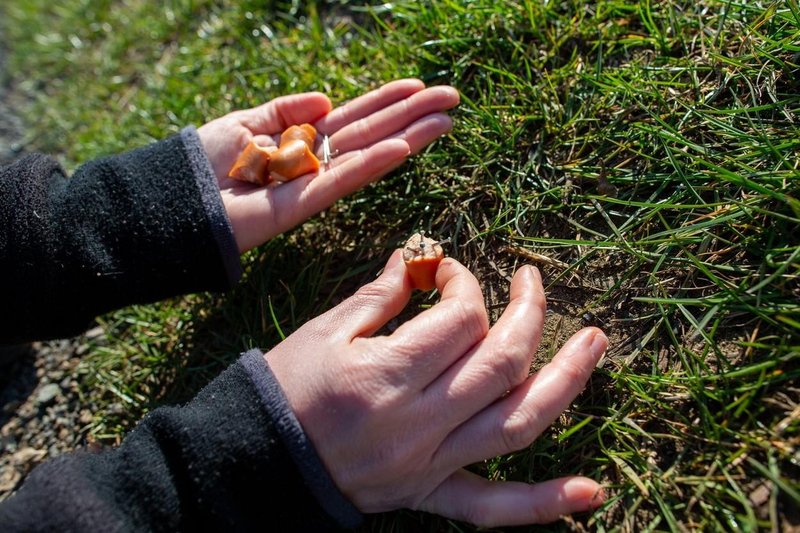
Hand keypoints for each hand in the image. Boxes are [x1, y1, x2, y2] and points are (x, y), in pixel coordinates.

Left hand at [197, 79, 459, 251]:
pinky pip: (342, 179)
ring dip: (408, 136)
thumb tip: (327, 99)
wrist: (172, 203)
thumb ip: (285, 111)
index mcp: (300, 140)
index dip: (385, 101)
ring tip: (445, 120)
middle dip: (411, 115)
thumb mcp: (244, 122)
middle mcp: (314, 161)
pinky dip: (372, 163)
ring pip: (367, 153)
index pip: (353, 117)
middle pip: (371, 132)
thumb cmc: (201, 164)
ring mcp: (312, 182)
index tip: (418, 87)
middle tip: (453, 99)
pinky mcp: (302, 204)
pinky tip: (402, 146)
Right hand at [265, 251, 607, 526]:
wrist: (255, 464)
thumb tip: (418, 261)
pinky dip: (542, 503)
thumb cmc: (284, 390)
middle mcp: (418, 422)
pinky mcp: (427, 494)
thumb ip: (380, 295)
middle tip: (531, 281)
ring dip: (566, 381)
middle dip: (526, 312)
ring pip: (518, 423)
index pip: (459, 319)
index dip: (463, 282)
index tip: (447, 271)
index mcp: (387, 374)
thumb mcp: (324, 332)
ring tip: (597, 343)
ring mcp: (430, 463)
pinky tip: (591, 493)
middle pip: (501, 362)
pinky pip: (491, 506)